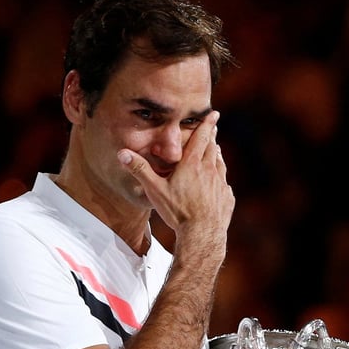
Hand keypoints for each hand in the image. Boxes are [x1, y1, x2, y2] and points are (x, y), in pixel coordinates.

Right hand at [118, 111, 233, 242]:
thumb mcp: (154, 190)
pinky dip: (221, 179)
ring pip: (220, 164)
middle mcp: (210, 171)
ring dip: (217, 155)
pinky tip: (219, 182)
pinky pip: (225, 185)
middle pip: (212, 148)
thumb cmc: (177, 212)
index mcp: (193, 165)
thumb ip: (139, 170)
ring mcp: (221, 185)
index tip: (213, 114)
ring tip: (216, 150)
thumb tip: (121, 153)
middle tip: (213, 128)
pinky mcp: (227, 199)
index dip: (207, 124)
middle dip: (212, 137)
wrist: (202, 235)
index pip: (201, 138)